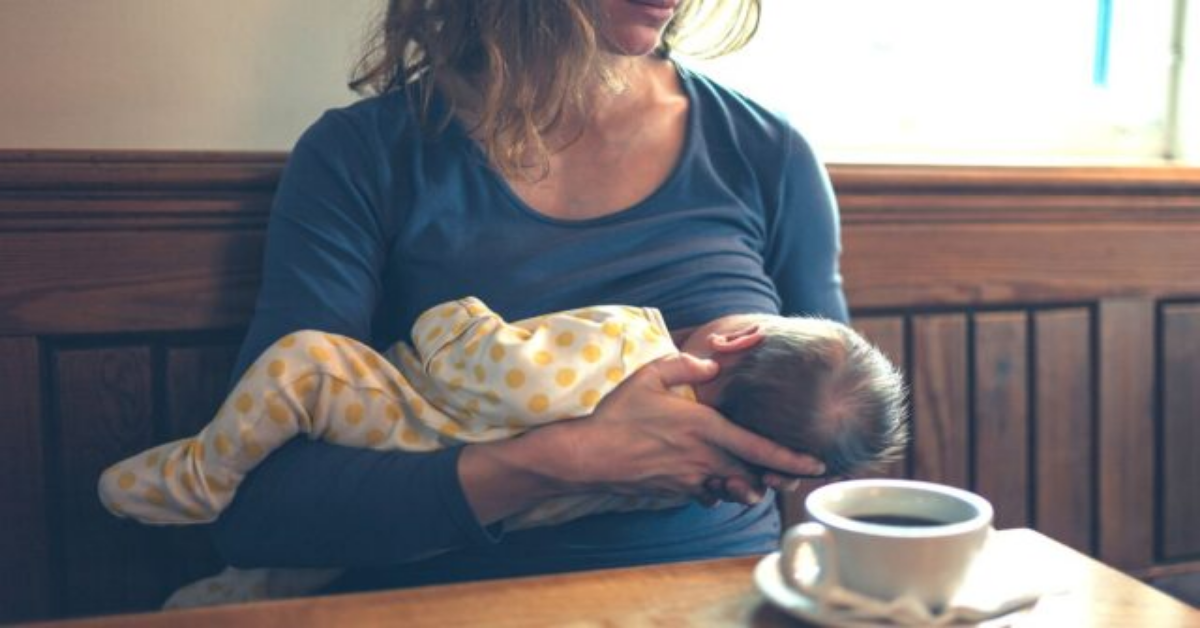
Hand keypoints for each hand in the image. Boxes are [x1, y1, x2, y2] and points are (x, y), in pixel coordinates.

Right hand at [543, 353, 824, 503]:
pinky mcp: (675, 491)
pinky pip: (707, 494)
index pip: (759, 447)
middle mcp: (703, 458)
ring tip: (755, 482)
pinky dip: (717, 490)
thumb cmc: (618, 413)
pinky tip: (713, 480)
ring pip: (733, 489)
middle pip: (753, 474)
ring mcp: (690, 479)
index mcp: (705, 428)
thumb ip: (686, 365)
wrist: (587, 455)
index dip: (791, 458)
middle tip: (791, 477)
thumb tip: (712, 364)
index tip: (815, 463)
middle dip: (775, 477)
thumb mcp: (650, 375)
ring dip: (746, 486)